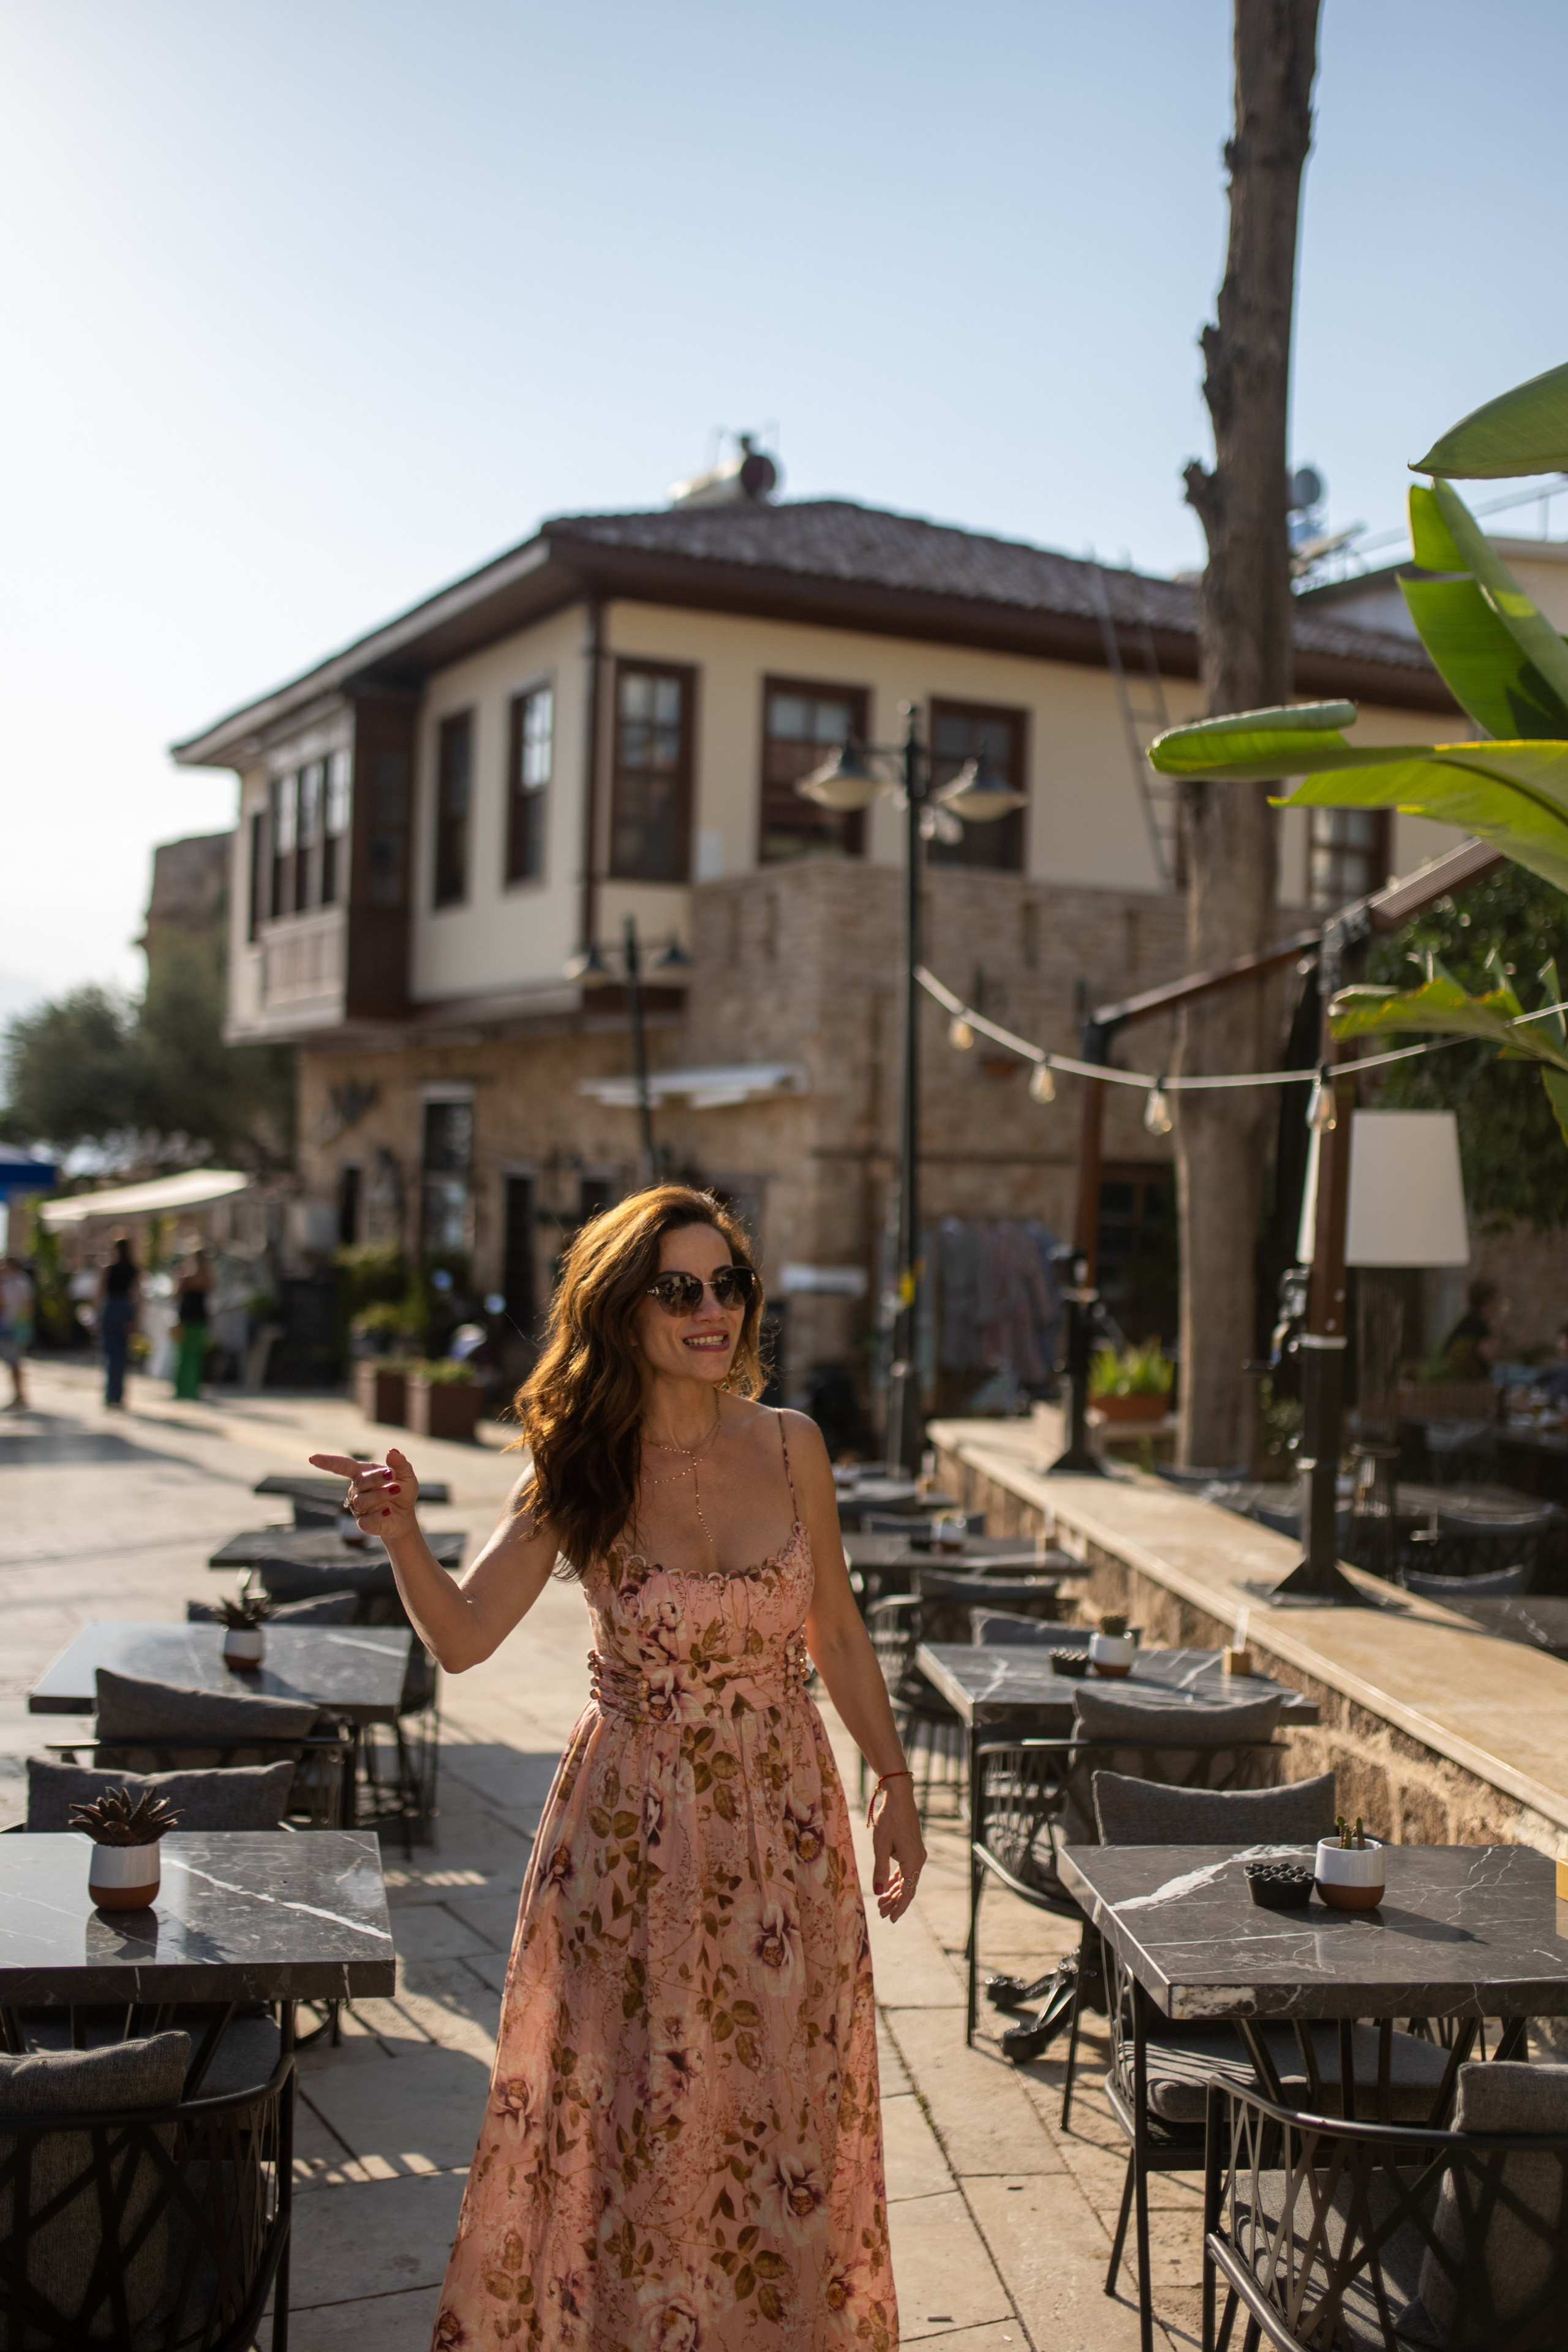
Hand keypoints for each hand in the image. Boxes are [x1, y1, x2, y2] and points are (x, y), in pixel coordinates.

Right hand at [308, 1448, 421, 1542]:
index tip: (313, 1458)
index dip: (328, 1462)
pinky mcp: (364, 1523)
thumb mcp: (406, 1476)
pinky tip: (388, 1511)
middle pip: (360, 1482)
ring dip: (380, 1495)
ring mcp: (358, 1508)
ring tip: (396, 1490)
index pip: (343, 1466)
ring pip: (362, 1501)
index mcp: (363, 1474)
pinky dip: (379, 1515)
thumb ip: (400, 1464)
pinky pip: (366, 1520)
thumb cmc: (402, 1491)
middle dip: (376, 1478)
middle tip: (393, 1475)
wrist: (405, 1516)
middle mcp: (356, 1490)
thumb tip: (392, 1451)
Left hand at [870, 1777, 924, 1923]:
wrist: (899, 1798)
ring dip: (895, 1891)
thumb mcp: (881, 1846)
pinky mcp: (913, 1849)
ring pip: (907, 1879)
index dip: (898, 1907)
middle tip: (880, 1913)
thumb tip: (878, 1892)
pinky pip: (906, 1869)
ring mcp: (917, 1854)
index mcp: (913, 1862)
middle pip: (908, 1888)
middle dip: (894, 1901)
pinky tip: (888, 1885)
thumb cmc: (889, 1820)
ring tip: (882, 1902)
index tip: (890, 1920)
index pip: (907, 1892)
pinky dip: (897, 1879)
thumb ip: (880, 1870)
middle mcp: (919, 1860)